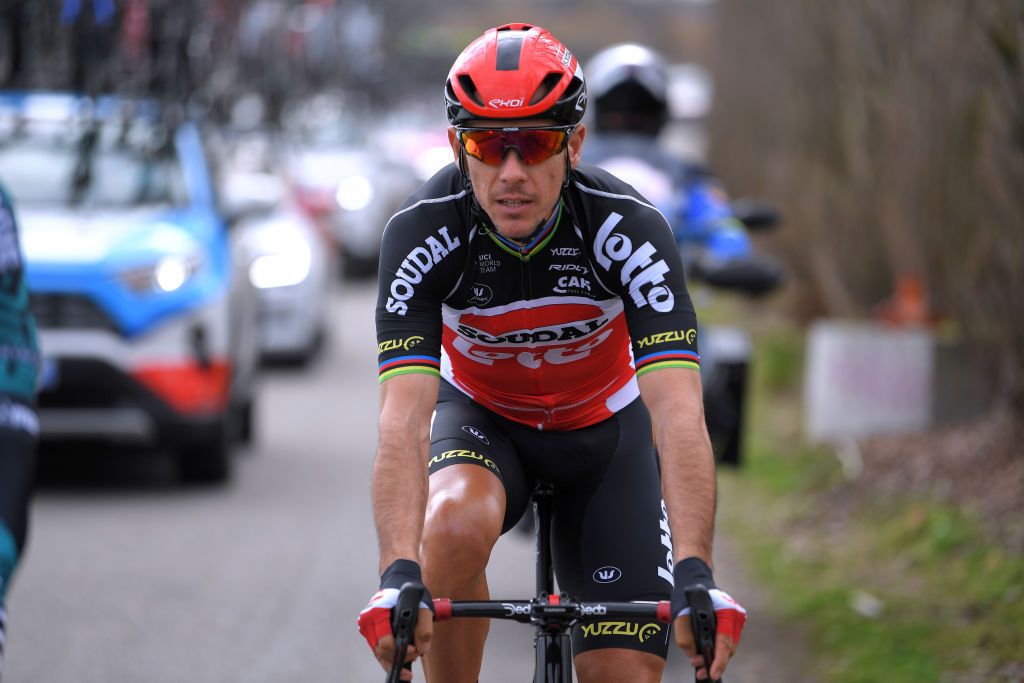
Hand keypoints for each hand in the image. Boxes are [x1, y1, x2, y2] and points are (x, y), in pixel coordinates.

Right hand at [357, 560, 434, 679]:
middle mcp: (367, 620)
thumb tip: (422, 648)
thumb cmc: (409, 593)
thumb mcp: (422, 606)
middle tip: (417, 652)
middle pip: (381, 651)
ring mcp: (366, 627)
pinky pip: (378, 650)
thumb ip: (425, 627)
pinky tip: (402, 660)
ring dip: (395, 659)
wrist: (398, 582)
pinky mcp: (369, 632)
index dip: (401, 651)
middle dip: (400, 657)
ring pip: (378, 654)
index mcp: (377, 612)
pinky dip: (390, 657)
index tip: (415, 650)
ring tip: (412, 655)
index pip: (385, 643)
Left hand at [670, 557, 746, 680]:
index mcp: (726, 610)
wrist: (693, 579)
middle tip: (700, 671)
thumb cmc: (687, 593)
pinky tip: (705, 652)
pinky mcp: (732, 623)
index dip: (719, 661)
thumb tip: (693, 655)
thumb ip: (684, 636)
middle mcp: (736, 615)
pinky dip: (716, 649)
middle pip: (728, 648)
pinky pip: (726, 641)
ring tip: (699, 662)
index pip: (724, 641)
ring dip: (715, 657)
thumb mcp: (680, 613)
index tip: (713, 673)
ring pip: (728, 647)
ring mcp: (736, 619)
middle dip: (714, 661)